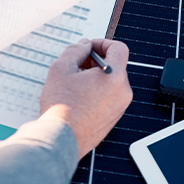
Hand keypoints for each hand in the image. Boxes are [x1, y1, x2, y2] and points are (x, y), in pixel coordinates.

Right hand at [40, 38, 132, 158]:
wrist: (61, 140)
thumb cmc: (62, 108)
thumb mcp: (61, 69)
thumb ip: (75, 50)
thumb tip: (83, 46)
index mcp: (114, 76)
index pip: (118, 48)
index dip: (102, 43)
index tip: (88, 48)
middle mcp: (123, 92)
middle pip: (115, 66)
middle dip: (95, 62)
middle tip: (76, 66)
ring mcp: (119, 107)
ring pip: (111, 82)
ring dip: (94, 78)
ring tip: (73, 84)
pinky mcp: (113, 119)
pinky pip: (109, 97)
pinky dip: (96, 92)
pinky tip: (77, 98)